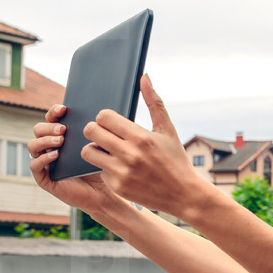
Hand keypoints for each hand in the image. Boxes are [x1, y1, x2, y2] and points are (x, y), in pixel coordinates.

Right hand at [28, 104, 116, 213]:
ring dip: (45, 140)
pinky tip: (55, 155)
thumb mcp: (100, 148)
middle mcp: (49, 147)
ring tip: (61, 141)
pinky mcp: (44, 178)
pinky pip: (34, 166)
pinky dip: (42, 159)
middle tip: (63, 129)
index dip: (54, 112)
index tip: (64, 109)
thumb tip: (100, 116)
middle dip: (49, 127)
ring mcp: (44, 162)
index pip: (51, 119)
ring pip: (33, 145)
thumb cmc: (101, 168)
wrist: (103, 194)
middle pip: (38, 129)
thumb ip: (96, 133)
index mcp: (61, 137)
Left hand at [78, 75, 208, 215]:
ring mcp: (121, 172)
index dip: (105, 118)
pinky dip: (106, 169)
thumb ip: (154, 102)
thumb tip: (144, 77)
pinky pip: (98, 171)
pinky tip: (120, 169)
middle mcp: (129, 154)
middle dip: (95, 130)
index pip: (104, 117)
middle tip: (104, 134)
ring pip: (88, 152)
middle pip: (91, 131)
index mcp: (141, 137)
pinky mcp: (117, 186)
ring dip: (95, 149)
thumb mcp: (167, 130)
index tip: (112, 123)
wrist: (184, 194)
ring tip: (108, 151)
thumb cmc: (175, 159)